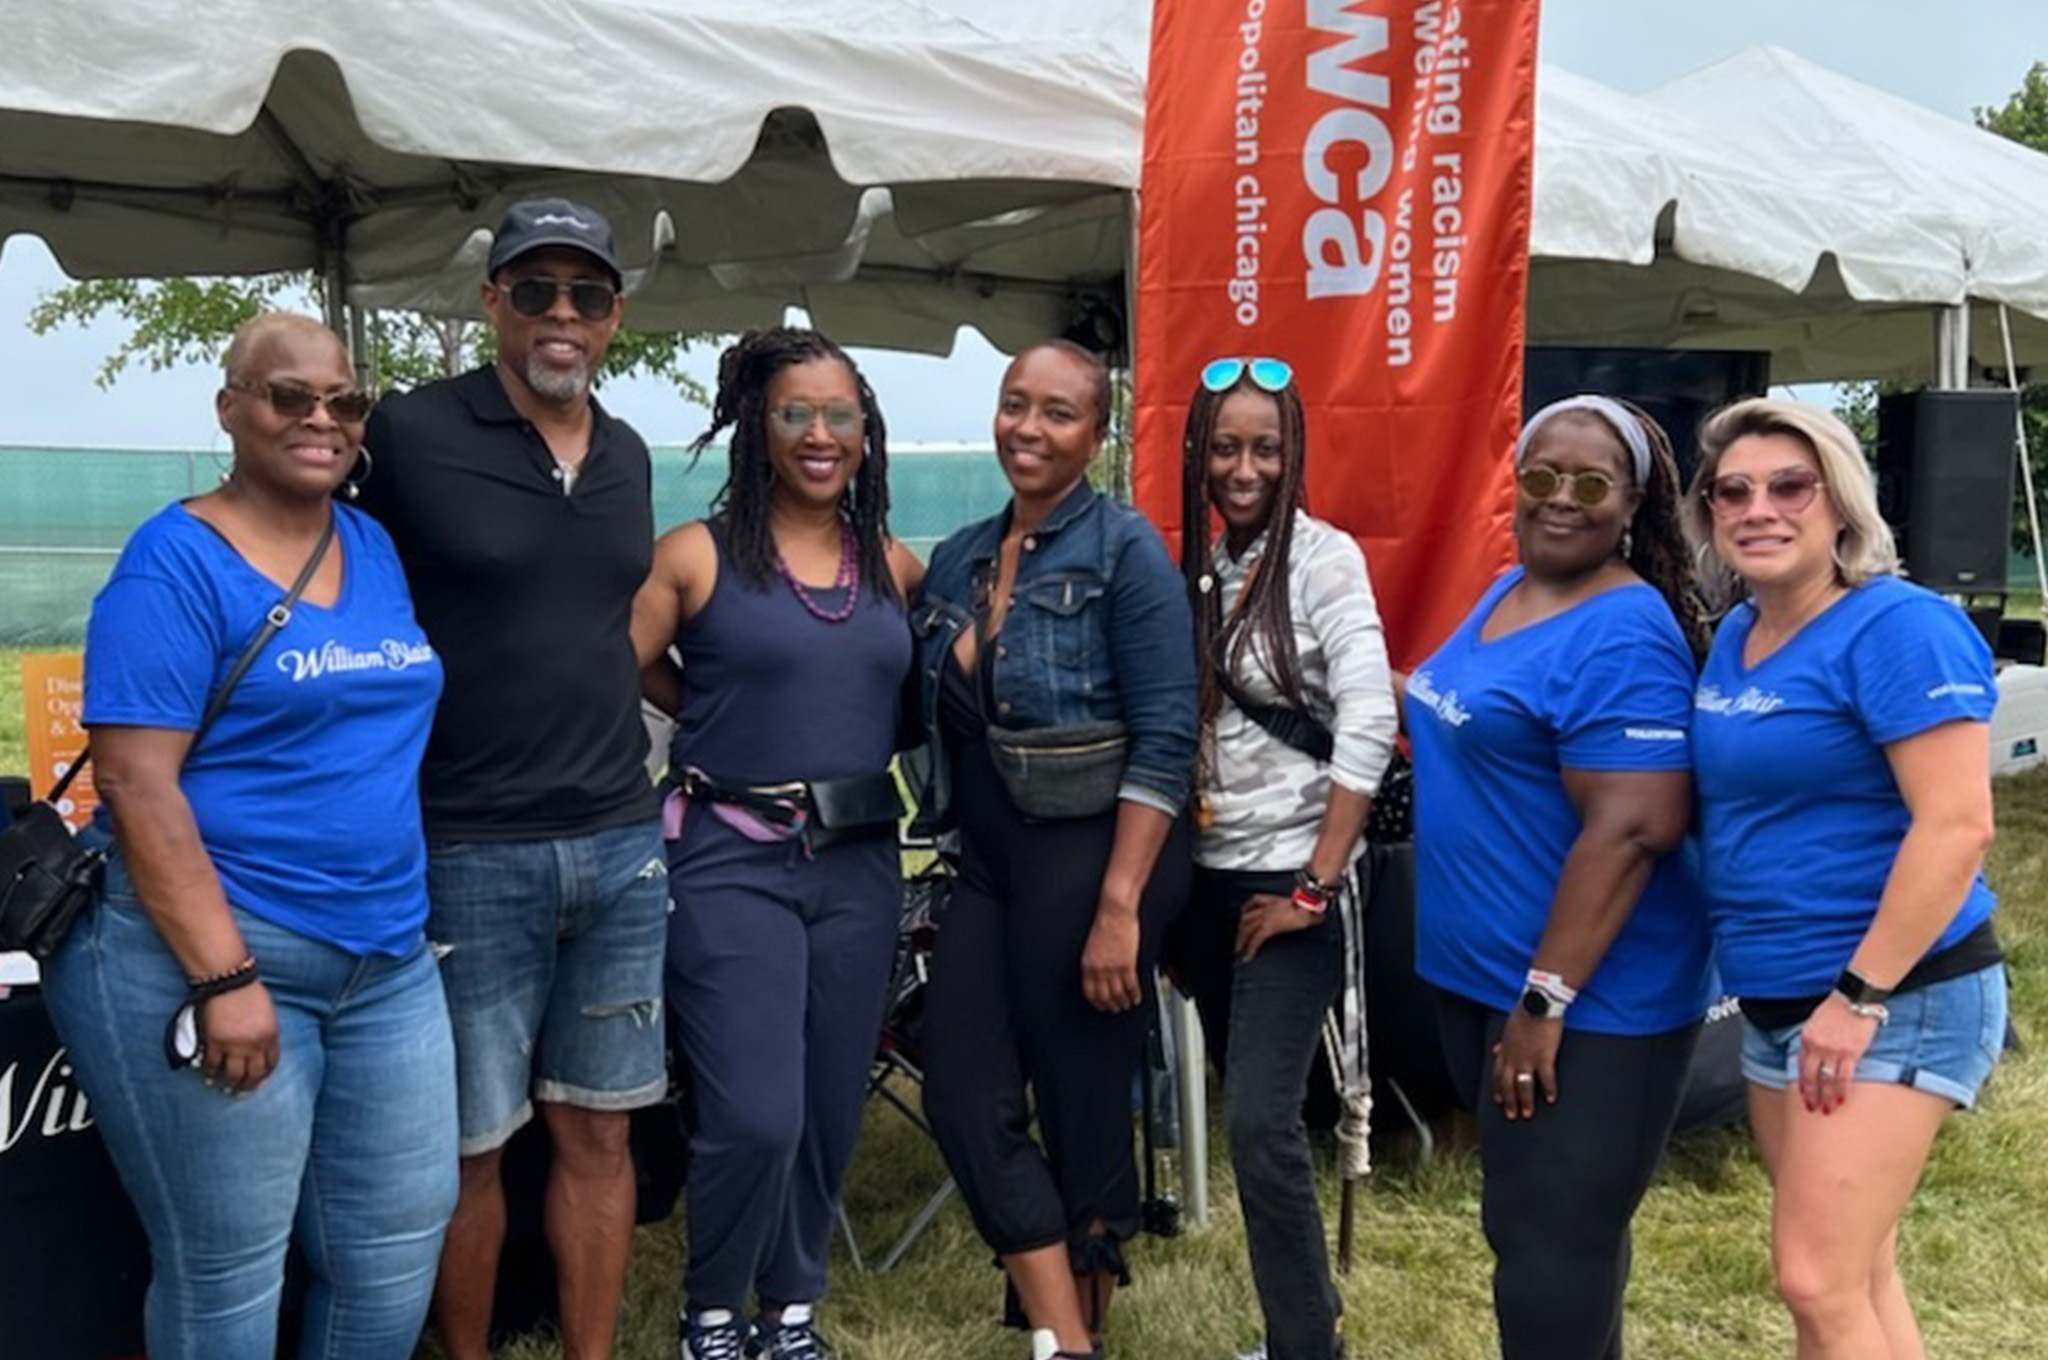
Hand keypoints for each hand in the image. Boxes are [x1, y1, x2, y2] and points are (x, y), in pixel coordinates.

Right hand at [200, 982, 279, 1094]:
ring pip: (233, 1075)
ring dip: (231, 1085)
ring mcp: (234, 1046)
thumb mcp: (268, 1013)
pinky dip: (210, 1074)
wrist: (230, 982)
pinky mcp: (215, 1043)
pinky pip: (212, 1066)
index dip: (266, 1073)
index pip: (271, 1063)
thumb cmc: (250, 993)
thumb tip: (263, 1047)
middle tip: (244, 1091)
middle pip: (254, 1074)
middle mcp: (254, 1045)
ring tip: (228, 1089)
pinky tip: (209, 1078)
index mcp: (270, 1036)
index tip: (262, 1079)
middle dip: (250, 1085)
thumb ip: (267, 1031)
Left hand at [1081, 909, 1141, 1012]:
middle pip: (1104, 995)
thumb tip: (1100, 976)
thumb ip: (1094, 962)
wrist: (1115, 913)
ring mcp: (1113, 968)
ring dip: (1123, 1002)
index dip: (1096, 1001)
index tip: (1101, 1005)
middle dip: (1110, 1005)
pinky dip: (1134, 995)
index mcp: (1087, 964)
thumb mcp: (1092, 947)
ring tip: (1127, 1005)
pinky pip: (1131, 986)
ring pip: (1118, 994)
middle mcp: (1099, 969)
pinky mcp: (1127, 964)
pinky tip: (1136, 998)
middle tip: (1115, 1008)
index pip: (1090, 991)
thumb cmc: (1104, 924)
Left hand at [1234, 893, 1323, 962]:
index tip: (1243, 914)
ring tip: (1239, 949)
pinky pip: (1255, 939)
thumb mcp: (1300, 905)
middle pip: (1246, 917)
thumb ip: (1300, 909)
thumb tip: (1312, 914)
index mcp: (1273, 900)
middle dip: (1239, 928)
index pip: (1255, 901)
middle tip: (1237, 939)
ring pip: (1247, 928)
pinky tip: (1248, 956)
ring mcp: (1266, 917)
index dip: (1247, 908)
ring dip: (1241, 939)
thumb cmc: (1307, 905)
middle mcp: (1266, 907)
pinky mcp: (1269, 927)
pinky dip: (1250, 948)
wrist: (1308, 905)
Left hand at [1492, 1009, 1561, 1119]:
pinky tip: (1552, 1100)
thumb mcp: (1508, 1027)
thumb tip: (1495, 1050)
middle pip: (1507, 1084)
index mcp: (1505, 1049)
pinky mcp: (1544, 1055)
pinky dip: (1549, 1090)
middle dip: (1509, 1101)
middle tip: (1511, 1115)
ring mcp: (1528, 1057)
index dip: (1498, 1088)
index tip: (1499, 1100)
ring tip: (1527, 1114)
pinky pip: (1546, 1077)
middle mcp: (1513, 1056)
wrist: (1538, 1001)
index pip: (1497, 1073)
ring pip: (1523, 1085)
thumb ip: (1503, 1042)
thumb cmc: (1525, 1011)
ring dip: (1525, 1101)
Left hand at [1798, 991, 1879, 1114]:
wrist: (1855, 998)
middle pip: (1811, 1076)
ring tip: (1827, 1110)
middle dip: (1811, 1095)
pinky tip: (1842, 1100)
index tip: (1803, 1095)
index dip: (1802, 1083)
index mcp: (1806, 1038)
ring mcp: (1833, 1051)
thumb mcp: (1816, 1021)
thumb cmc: (1837, 1008)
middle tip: (1812, 1109)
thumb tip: (1813, 1054)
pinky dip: (1843, 1090)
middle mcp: (1817, 1046)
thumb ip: (1813, 1039)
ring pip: (1827, 1080)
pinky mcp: (1850, 1053)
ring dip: (1827, 1097)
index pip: (1801, 1066)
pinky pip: (1844, 1077)